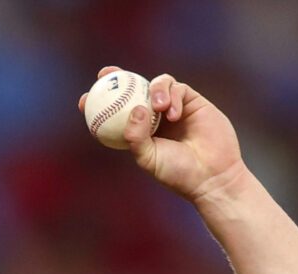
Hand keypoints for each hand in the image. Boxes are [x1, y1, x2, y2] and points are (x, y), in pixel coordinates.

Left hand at [80, 69, 248, 204]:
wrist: (212, 174)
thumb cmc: (179, 173)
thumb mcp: (149, 159)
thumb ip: (136, 136)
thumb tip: (134, 108)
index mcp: (140, 132)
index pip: (116, 113)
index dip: (100, 103)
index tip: (85, 100)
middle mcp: (154, 117)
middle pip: (133, 90)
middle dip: (117, 78)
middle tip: (106, 74)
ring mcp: (172, 107)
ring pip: (155, 84)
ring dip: (153, 91)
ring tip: (157, 108)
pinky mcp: (192, 101)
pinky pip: (177, 88)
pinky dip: (172, 96)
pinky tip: (172, 113)